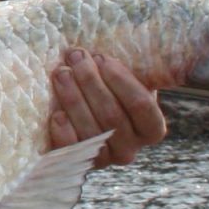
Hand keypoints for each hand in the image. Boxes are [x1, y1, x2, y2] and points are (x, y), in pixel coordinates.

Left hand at [49, 50, 165, 166]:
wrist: (87, 118)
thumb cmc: (110, 91)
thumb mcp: (128, 81)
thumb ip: (135, 68)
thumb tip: (129, 43)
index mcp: (151, 128)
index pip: (141, 105)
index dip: (121, 81)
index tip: (102, 58)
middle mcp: (131, 149)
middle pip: (112, 115)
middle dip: (91, 82)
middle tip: (75, 57)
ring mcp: (105, 159)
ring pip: (91, 130)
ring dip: (73, 98)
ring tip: (61, 73)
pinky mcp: (78, 164)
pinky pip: (71, 151)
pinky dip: (64, 132)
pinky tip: (56, 113)